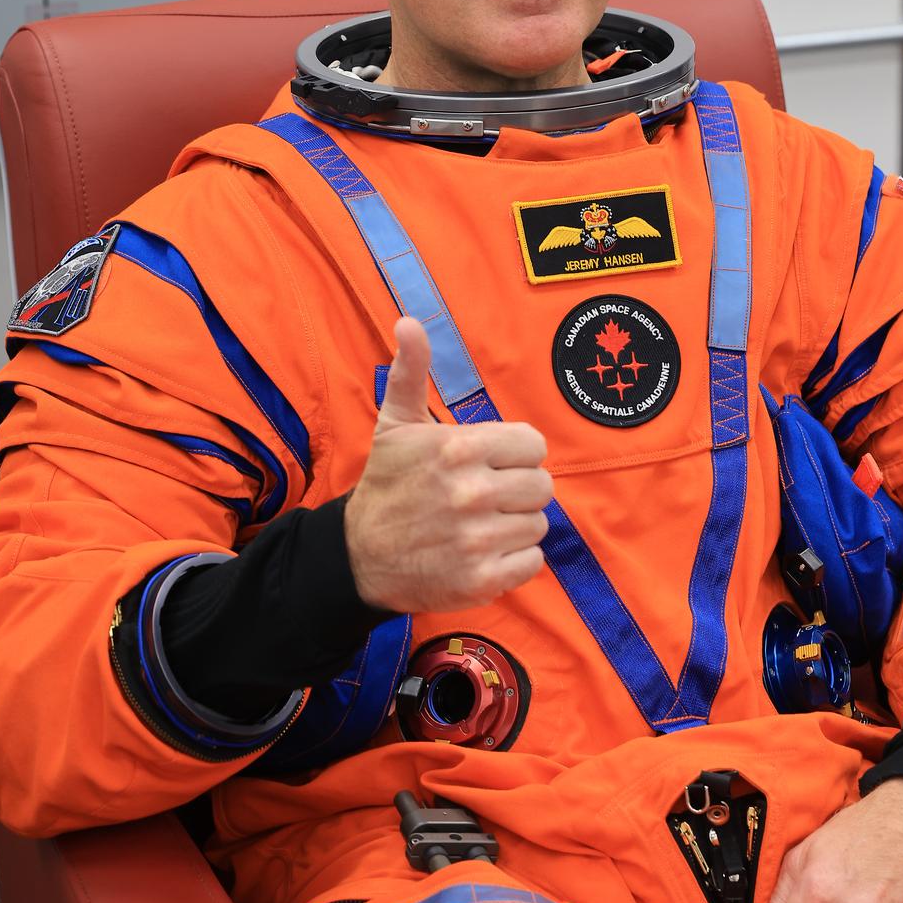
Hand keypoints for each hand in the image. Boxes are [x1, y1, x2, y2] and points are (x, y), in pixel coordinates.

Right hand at [343, 316, 551, 613]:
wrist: (359, 557)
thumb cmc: (387, 485)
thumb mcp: (395, 424)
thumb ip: (411, 372)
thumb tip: (409, 322)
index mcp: (459, 448)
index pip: (533, 445)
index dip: (515, 454)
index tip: (489, 463)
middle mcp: (472, 492)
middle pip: (542, 485)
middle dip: (518, 490)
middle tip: (485, 497)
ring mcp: (479, 539)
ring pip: (538, 523)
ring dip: (515, 525)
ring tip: (480, 525)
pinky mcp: (483, 579)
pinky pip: (532, 561)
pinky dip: (514, 560)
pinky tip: (483, 552)